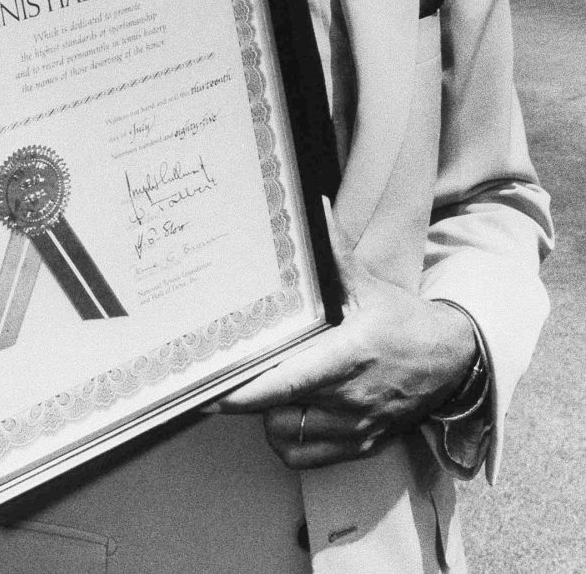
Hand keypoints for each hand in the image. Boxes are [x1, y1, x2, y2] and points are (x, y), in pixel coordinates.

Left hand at [214, 216, 478, 467]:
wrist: (451, 363)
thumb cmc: (405, 322)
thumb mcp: (369, 286)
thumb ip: (336, 253)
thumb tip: (316, 208)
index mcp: (350, 356)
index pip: (291, 382)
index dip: (250, 392)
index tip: (216, 393)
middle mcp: (351, 399)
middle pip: (280, 414)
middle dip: (254, 398)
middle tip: (242, 374)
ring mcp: (355, 428)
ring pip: (288, 439)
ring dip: (270, 418)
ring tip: (272, 389)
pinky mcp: (360, 446)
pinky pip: (306, 459)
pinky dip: (289, 442)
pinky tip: (290, 414)